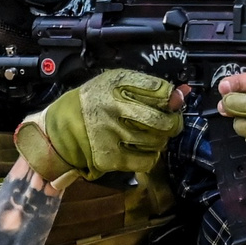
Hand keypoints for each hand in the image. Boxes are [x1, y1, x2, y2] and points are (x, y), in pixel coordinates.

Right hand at [22, 68, 183, 180]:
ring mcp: (111, 134)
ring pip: (156, 141)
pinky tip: (144, 149)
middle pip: (162, 119)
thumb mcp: (117, 84)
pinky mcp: (110, 157)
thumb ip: (148, 88)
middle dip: (172, 123)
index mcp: (116, 84)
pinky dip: (151, 156)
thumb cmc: (94, 103)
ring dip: (160, 140)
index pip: (160, 90)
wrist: (62, 128)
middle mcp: (114, 108)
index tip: (169, 102)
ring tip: (152, 135)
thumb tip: (183, 94)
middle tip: (169, 123)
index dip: (171, 98)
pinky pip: (146, 160)